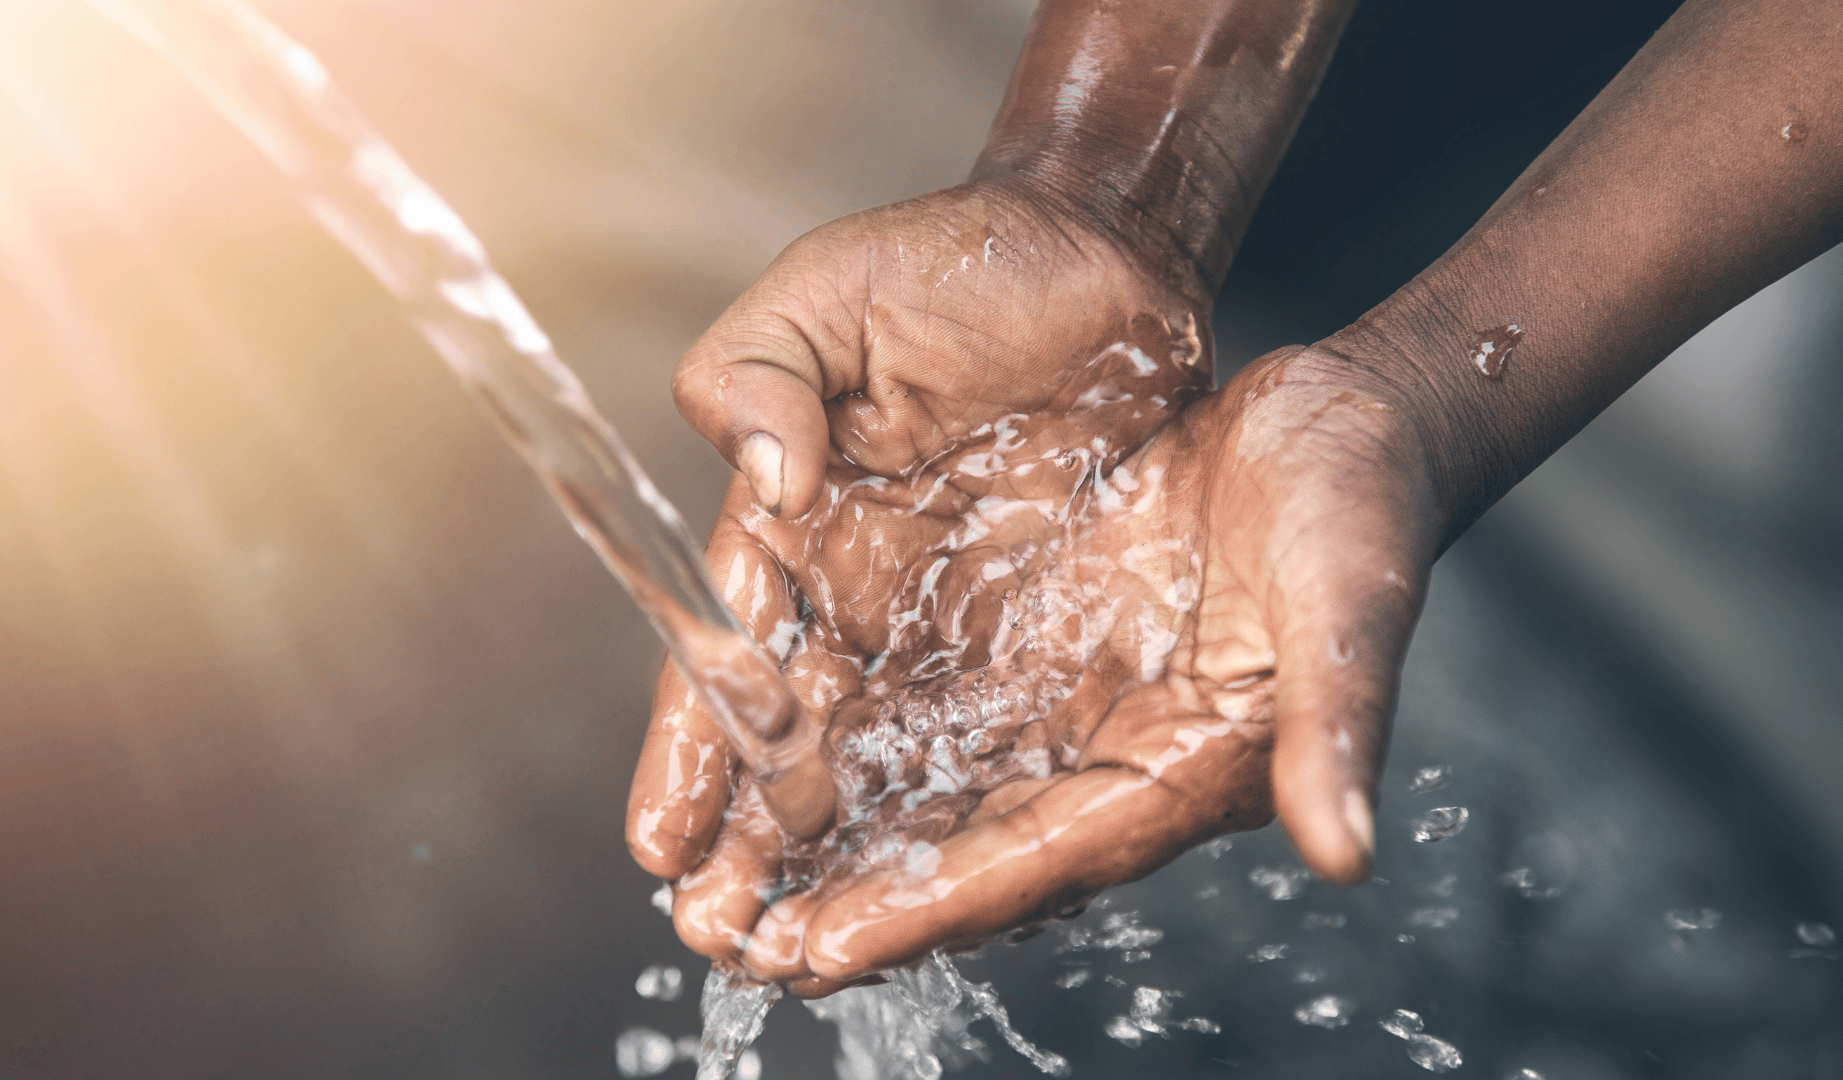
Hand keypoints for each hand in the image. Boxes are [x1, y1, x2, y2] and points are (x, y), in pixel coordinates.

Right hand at [627, 177, 1213, 882]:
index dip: (694, 754)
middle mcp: (865, 601)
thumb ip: (756, 370)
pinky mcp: (1045, 642)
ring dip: (852, 864)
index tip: (664, 846)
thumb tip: (769, 479)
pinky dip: (966, 820)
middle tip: (728, 946)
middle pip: (799, 750)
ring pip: (893, 772)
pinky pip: (1001, 745)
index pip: (725, 661)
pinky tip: (940, 894)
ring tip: (815, 956)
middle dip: (758, 852)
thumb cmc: (957, 263)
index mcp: (795, 529)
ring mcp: (956, 630)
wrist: (1105, 255)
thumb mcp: (828, 291)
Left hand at [673, 344, 1443, 987]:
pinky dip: (835, 731)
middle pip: (951, 850)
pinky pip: (912, 699)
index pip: (1037, 862)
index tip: (825, 949)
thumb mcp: (1352, 596)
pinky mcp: (1023, 642)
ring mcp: (1055, 700)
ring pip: (912, 784)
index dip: (931, 909)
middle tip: (719, 941)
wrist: (1335, 418)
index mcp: (1180, 767)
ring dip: (811, 830)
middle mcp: (1100, 754)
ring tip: (704, 879)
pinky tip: (759, 750)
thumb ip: (1339, 721)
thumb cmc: (1359, 502)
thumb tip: (1348, 853)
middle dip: (836, 897)